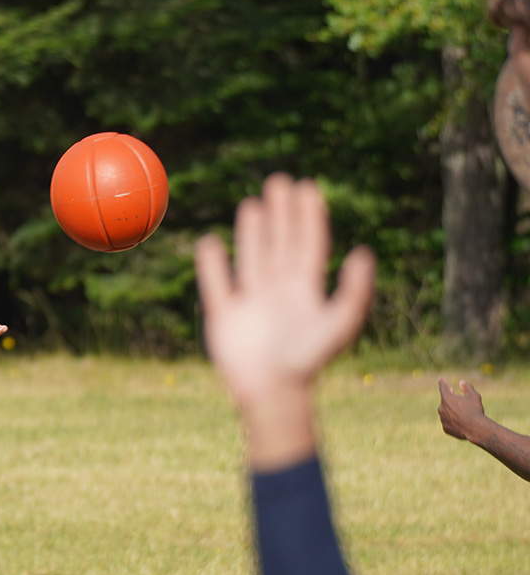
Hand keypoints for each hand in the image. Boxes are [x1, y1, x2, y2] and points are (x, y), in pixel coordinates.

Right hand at [194, 174, 374, 467]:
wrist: (272, 394)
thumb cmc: (308, 362)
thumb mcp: (340, 325)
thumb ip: (354, 290)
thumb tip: (364, 251)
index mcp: (306, 289)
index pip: (309, 243)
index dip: (309, 215)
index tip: (308, 186)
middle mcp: (279, 290)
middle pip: (280, 243)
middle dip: (281, 213)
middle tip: (279, 181)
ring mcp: (251, 301)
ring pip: (251, 256)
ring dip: (252, 230)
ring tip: (253, 203)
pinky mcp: (224, 315)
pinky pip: (216, 283)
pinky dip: (212, 263)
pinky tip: (209, 242)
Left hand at [437, 378, 485, 441]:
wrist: (475, 429)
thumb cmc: (475, 410)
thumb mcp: (474, 396)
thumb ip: (467, 387)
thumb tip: (461, 383)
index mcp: (447, 398)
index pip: (443, 388)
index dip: (442, 382)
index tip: (441, 379)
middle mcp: (441, 408)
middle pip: (445, 402)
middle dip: (450, 399)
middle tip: (455, 397)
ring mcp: (442, 419)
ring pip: (447, 413)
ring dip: (453, 412)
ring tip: (465, 414)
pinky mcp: (445, 428)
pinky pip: (449, 422)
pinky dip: (454, 421)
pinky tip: (462, 423)